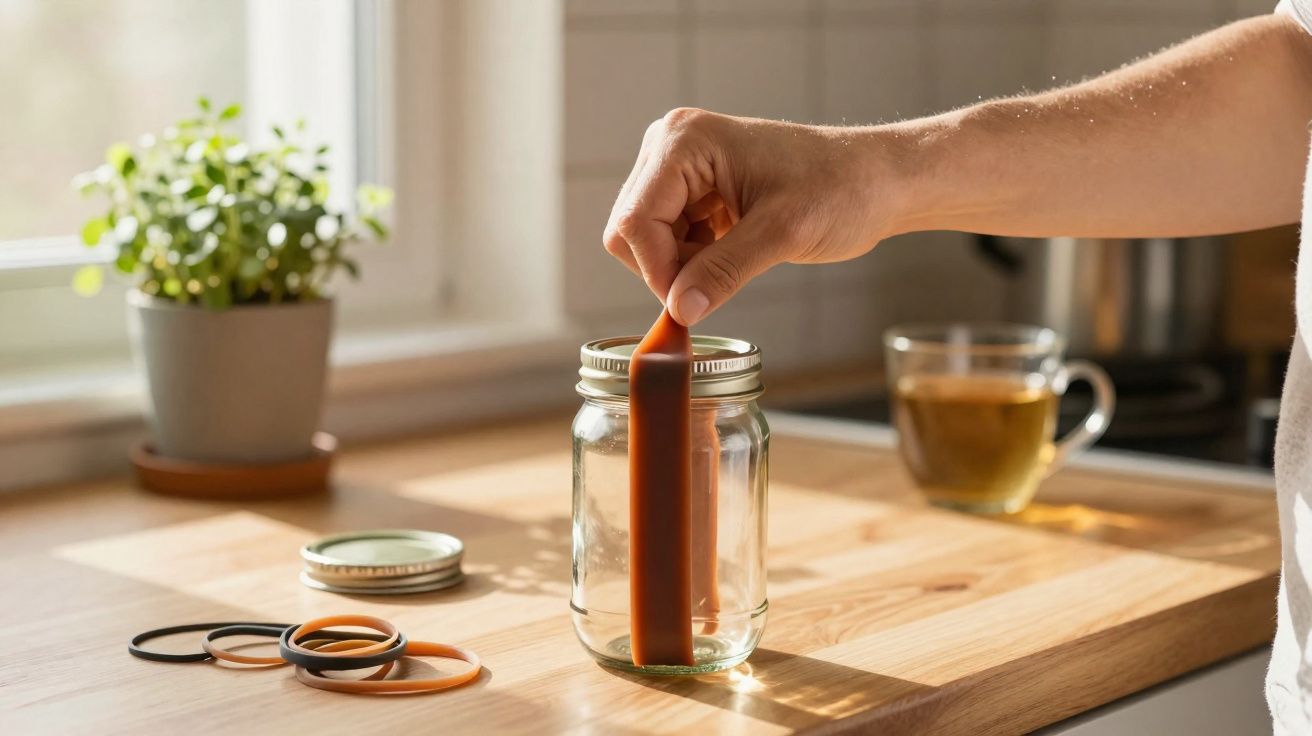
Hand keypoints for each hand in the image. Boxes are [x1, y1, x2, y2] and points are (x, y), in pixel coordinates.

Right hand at [603, 108, 903, 324]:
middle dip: (669, 268)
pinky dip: (693, 261)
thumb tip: (680, 310)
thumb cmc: (841, 189)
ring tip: (738, 257)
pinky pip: (667, 241)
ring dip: (683, 266)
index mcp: (684, 141)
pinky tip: (733, 252)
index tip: (693, 303)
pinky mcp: (692, 190)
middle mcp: (669, 146)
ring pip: (645, 242)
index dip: (658, 271)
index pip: (634, 221)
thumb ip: (724, 271)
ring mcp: (678, 167)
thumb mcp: (783, 234)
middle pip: (629, 231)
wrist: (876, 181)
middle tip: (720, 279)